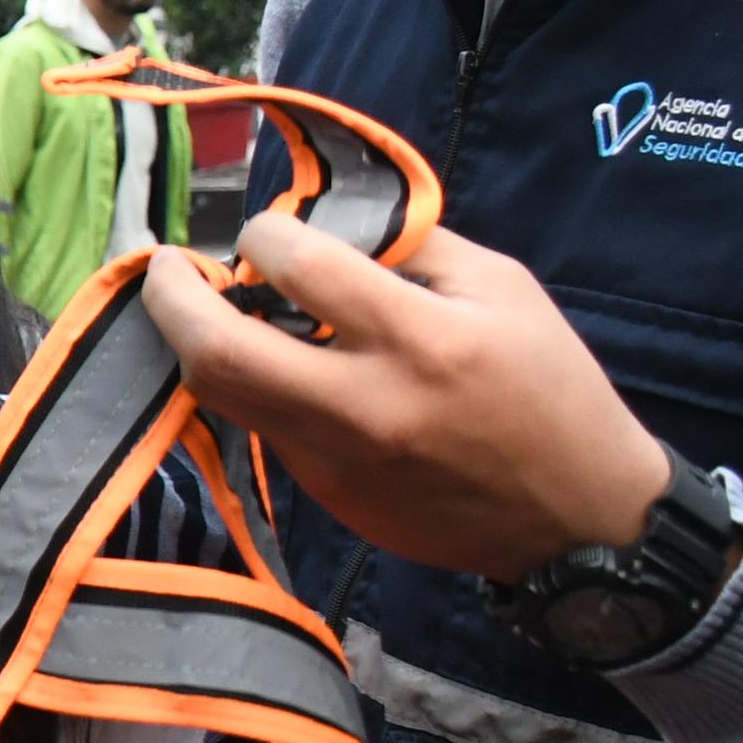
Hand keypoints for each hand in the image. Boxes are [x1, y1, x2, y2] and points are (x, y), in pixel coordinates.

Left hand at [143, 213, 672, 583]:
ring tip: (205, 307)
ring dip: (198, 344)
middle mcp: (367, 406)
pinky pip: (264, 428)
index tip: (266, 230)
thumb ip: (410, 248)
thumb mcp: (504, 289)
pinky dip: (253, 387)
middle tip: (164, 265)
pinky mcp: (329, 497)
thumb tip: (322, 223)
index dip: (264, 234)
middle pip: (219, 351)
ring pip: (222, 396)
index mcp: (423, 341)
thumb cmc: (550, 388)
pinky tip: (270, 363)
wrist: (578, 519)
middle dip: (171, 298)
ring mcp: (339, 461)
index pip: (299, 268)